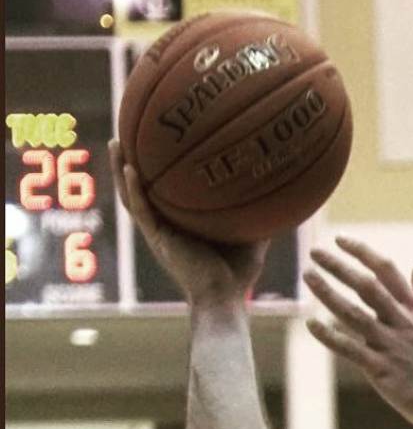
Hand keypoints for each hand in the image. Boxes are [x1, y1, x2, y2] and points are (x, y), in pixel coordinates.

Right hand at [109, 140, 267, 306]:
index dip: (157, 166)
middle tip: (126, 130)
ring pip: (131, 195)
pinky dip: (134, 190)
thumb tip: (281, 198)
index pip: (164, 189)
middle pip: (140, 186)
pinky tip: (130, 169)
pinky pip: (140, 210)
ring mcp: (158, 232)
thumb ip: (259, 219)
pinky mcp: (157, 240)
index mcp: (181, 222)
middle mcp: (165, 225)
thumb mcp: (252, 239)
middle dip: (131, 160)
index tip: (156, 139)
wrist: (224, 298)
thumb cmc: (238, 275)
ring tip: (114, 141)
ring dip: (120, 169)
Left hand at [304, 237, 412, 428]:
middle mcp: (402, 323)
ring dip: (329, 294)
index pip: (387, 271)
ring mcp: (391, 346)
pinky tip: (312, 324)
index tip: (341, 240)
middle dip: (339, 266)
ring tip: (308, 277)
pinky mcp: (382, 370)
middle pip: (366, 286)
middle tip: (314, 252)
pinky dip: (330, 337)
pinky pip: (351, 350)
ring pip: (354, 314)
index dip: (362, 252)